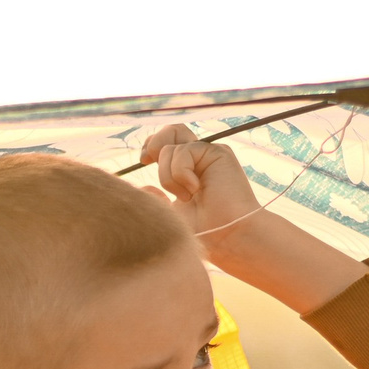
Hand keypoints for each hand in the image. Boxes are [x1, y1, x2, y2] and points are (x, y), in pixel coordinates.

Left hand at [143, 123, 264, 261]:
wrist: (226, 236)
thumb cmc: (202, 231)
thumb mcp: (169, 214)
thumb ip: (155, 198)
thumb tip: (143, 187)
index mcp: (187, 169)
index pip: (165, 143)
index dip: (151, 146)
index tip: (144, 161)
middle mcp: (198, 159)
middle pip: (170, 131)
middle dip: (153, 145)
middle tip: (149, 162)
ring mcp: (207, 155)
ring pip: (170, 146)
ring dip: (168, 174)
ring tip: (185, 195)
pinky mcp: (217, 153)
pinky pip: (183, 151)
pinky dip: (181, 173)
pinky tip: (195, 190)